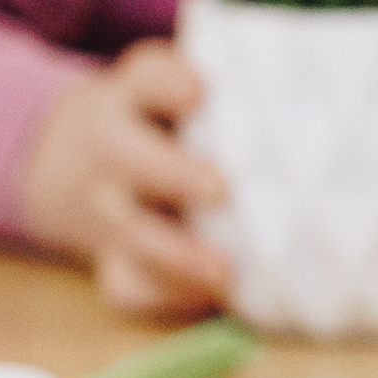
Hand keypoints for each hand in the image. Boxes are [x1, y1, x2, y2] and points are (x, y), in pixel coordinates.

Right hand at [13, 40, 232, 315]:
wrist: (68, 159)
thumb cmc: (158, 118)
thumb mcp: (167, 84)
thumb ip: (221, 82)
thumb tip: (309, 90)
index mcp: (133, 98)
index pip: (145, 79)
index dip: (167, 85)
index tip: (197, 91)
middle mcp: (111, 151)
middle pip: (124, 155)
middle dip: (169, 173)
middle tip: (216, 186)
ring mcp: (107, 209)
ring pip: (126, 231)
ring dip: (172, 253)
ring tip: (220, 270)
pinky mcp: (113, 258)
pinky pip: (125, 285)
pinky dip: (164, 296)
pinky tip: (208, 298)